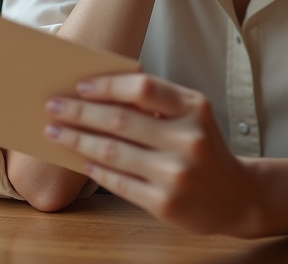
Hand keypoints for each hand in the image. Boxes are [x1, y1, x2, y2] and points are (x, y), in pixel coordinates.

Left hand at [44, 73, 260, 236]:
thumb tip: (97, 94)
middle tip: (52, 105)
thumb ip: (156, 103)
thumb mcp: (193, 116)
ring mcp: (176, 173)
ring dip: (77, 139)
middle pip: (120, 120)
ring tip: (55, 131)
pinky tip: (80, 161)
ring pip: (112, 151)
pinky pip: (118, 182)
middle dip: (79, 112)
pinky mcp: (164, 203)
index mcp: (195, 108)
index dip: (107, 85)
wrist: (234, 196)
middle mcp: (188, 139)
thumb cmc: (204, 147)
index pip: (142, 88)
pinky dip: (94, 170)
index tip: (79, 85)